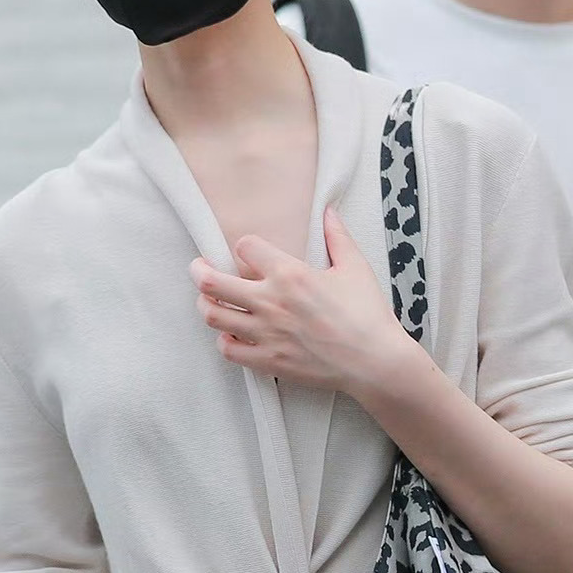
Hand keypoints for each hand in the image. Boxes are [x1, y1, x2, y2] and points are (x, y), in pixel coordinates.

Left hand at [190, 205, 409, 398]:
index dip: (245, 246)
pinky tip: (233, 333)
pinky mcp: (268, 361)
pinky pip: (228, 350)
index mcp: (289, 274)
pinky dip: (225, 340)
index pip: (244, 246)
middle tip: (199, 268)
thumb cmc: (367, 314)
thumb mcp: (355, 267)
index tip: (249, 253)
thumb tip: (329, 211)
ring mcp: (265, 334)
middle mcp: (271, 302)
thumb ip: (337, 236)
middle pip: (211, 282)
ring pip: (213, 316)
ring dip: (206, 305)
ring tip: (210, 300)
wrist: (374, 361)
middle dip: (199, 271)